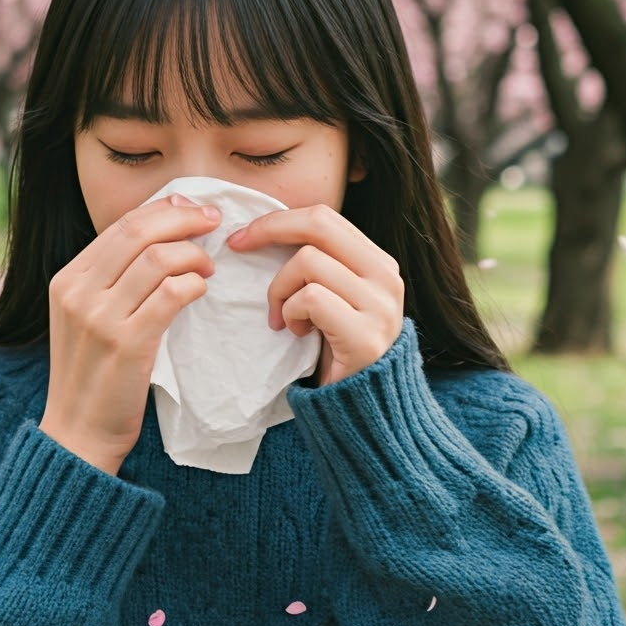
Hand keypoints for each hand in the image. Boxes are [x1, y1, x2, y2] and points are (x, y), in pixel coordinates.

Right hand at [40, 195, 220, 473]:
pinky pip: (171, 295)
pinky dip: (193, 284)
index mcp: (67, 279)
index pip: (121, 224)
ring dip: (194, 255)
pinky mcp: (126, 343)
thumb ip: (111, 281)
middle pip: (139, 231)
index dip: (164, 209)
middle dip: (184, 219)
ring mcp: (100, 318)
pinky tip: (201, 290)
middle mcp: (78, 292)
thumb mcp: (86, 319)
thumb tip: (161, 240)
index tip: (194, 208)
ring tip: (208, 267)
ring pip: (158, 258)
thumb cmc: (94, 375)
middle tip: (214, 222)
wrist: (78, 433)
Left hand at [227, 204, 403, 386]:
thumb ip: (318, 265)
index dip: (279, 219)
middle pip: (319, 224)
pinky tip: (297, 333)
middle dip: (270, 230)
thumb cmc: (336, 349)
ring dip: (280, 290)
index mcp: (378, 262)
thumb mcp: (334, 297)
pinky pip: (310, 299)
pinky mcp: (365, 335)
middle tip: (238, 246)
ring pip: (308, 262)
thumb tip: (265, 229)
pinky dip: (291, 313)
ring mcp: (380, 305)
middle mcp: (386, 277)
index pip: (325, 217)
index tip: (243, 235)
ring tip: (285, 318)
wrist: (365, 408)